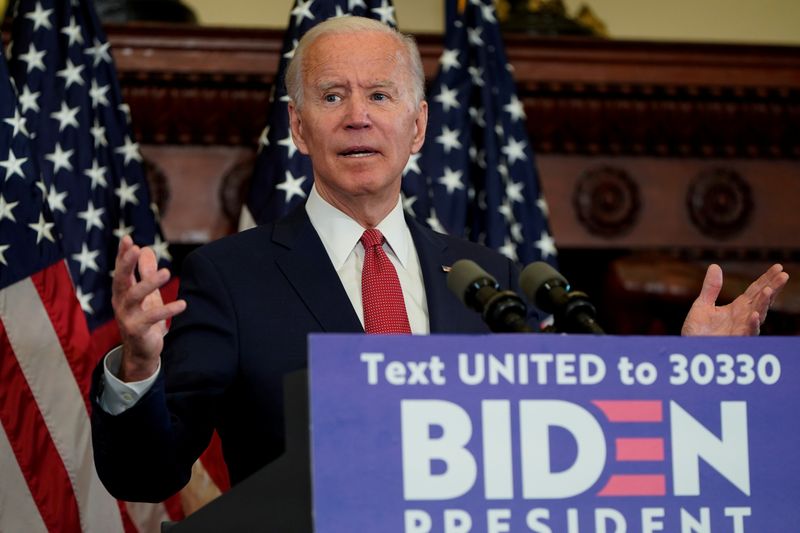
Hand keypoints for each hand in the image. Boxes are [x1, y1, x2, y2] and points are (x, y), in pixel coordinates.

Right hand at [111, 235, 185, 380]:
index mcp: (122, 292)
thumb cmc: (144, 319)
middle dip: (126, 264)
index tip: (127, 238)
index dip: (122, 255)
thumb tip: (146, 248)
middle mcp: (121, 302)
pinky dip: (167, 310)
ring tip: (166, 272)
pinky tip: (182, 304)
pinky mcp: (137, 330)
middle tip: (136, 249)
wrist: (142, 351)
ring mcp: (127, 317)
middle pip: (120, 280)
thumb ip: (145, 272)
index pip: (120, 270)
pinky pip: (152, 318)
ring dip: (149, 283)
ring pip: (135, 296)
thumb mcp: (147, 294)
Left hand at [681, 263, 788, 335]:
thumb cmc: (698, 330)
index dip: (767, 279)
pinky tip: (754, 315)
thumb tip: (715, 266)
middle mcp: (744, 317)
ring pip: (758, 315)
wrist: (689, 348)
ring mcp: (742, 328)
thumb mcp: (702, 304)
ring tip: (769, 290)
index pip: (756, 290)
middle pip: (762, 300)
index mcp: (738, 307)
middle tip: (784, 275)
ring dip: (764, 304)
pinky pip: (747, 333)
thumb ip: (711, 287)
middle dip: (773, 288)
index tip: (778, 266)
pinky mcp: (735, 340)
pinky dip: (751, 324)